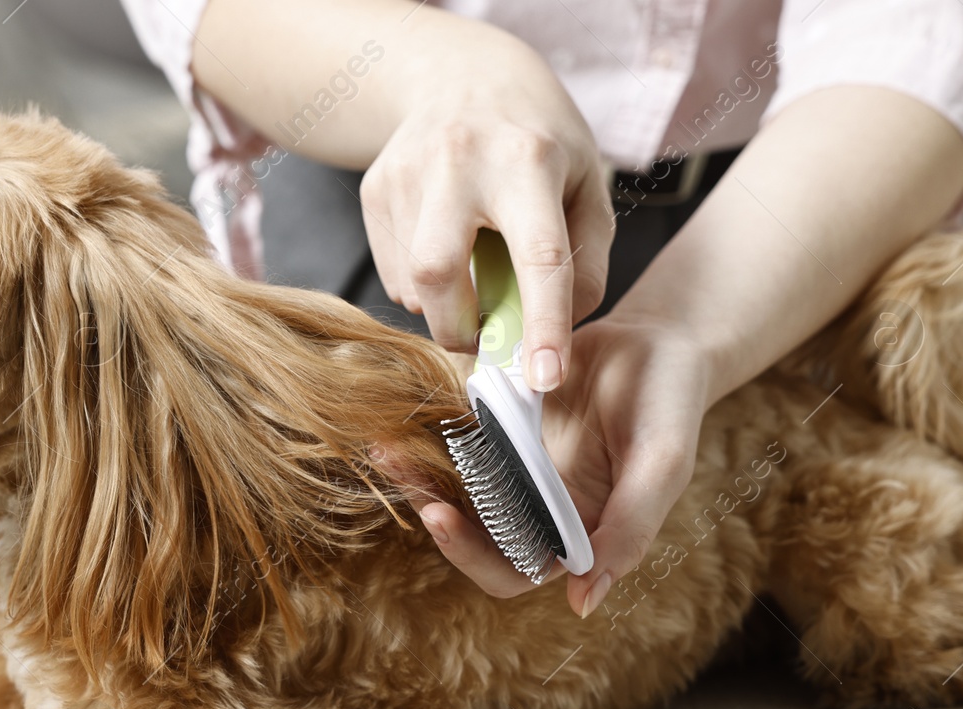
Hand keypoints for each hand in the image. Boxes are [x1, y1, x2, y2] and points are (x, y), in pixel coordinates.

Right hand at [358, 37, 612, 387]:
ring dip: (444, 305)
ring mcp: (406, 173)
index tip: (546, 379)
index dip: (543, 324)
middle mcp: (458, 161)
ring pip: (412, 282)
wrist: (461, 75)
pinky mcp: (375, 189)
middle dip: (460, 328)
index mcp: (527, 159)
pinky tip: (444, 248)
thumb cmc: (538, 139)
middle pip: (439, 273)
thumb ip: (585, 265)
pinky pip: (392, 273)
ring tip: (470, 267)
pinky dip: (422, 286)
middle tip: (484, 336)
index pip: (539, 255)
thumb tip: (553, 335)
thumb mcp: (587, 186)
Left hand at [376, 316, 708, 614]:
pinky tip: (406, 415)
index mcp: (575, 533)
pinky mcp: (502, 428)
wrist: (662, 339)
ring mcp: (517, 469)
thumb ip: (629, 530)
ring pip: (457, 490)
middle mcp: (539, 510)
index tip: (441, 517)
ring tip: (388, 447)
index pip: (511, 572)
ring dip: (420, 474)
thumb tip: (583, 602)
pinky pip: (459, 441)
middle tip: (398, 471)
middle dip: (431, 509)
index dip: (472, 556)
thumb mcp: (662, 464)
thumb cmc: (673, 404)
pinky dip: (432, 432)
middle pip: (471, 534)